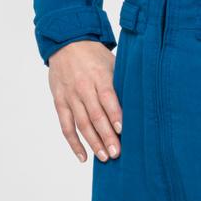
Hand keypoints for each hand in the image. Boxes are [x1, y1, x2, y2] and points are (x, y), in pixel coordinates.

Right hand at [47, 40, 121, 162]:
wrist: (66, 42)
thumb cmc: (94, 55)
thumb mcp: (112, 63)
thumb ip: (121, 83)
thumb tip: (140, 105)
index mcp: (99, 75)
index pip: (107, 97)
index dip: (115, 115)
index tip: (122, 131)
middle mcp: (83, 87)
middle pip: (95, 115)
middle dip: (107, 136)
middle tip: (117, 153)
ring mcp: (70, 96)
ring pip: (82, 123)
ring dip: (93, 143)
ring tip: (104, 157)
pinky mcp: (60, 102)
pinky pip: (66, 126)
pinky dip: (74, 143)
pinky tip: (83, 157)